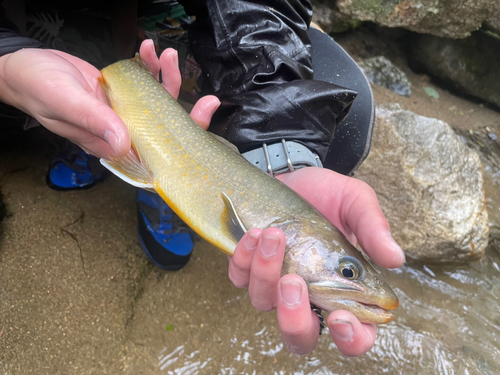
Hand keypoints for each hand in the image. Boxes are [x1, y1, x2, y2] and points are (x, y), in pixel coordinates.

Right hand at [0, 40, 218, 157]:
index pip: (153, 152)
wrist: (24, 67)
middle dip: (188, 114)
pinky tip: (150, 52)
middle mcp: (121, 131)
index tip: (201, 125)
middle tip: (209, 100)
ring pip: (157, 103)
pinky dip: (150, 67)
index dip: (180, 143)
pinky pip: (143, 84)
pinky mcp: (120, 93)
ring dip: (168, 80)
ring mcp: (122, 112)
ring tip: (167, 56)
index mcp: (110, 144)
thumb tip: (123, 144)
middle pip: (163, 129)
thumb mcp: (65, 102)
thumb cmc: (37, 87)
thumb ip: (94, 122)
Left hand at [228, 167, 404, 355]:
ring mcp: (275, 284)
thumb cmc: (328, 194)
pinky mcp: (248, 267)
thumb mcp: (356, 203)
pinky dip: (245, 258)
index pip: (354, 334)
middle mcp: (308, 295)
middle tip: (295, 281)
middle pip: (299, 337)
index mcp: (344, 289)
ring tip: (275, 235)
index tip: (341, 315)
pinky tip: (256, 233)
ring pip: (263, 303)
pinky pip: (239, 278)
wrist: (294, 174)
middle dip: (293, 319)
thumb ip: (373, 229)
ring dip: (266, 272)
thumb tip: (395, 258)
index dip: (350, 338)